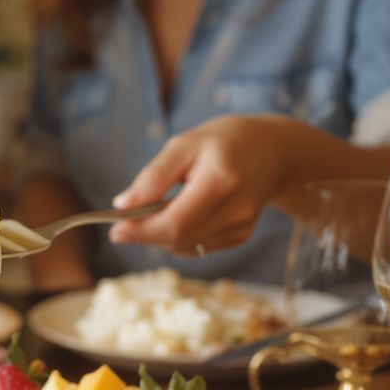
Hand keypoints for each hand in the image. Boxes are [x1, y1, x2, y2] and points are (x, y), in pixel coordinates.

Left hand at [107, 115, 289, 255]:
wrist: (275, 150)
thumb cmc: (223, 142)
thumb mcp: (184, 144)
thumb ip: (154, 176)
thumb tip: (122, 205)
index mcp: (220, 181)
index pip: (174, 223)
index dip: (141, 232)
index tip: (115, 230)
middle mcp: (236, 209)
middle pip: (178, 239)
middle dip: (146, 234)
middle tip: (125, 221)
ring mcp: (241, 226)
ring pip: (185, 247)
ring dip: (161, 236)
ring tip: (161, 207)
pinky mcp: (241, 236)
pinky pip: (197, 247)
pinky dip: (180, 237)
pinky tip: (183, 213)